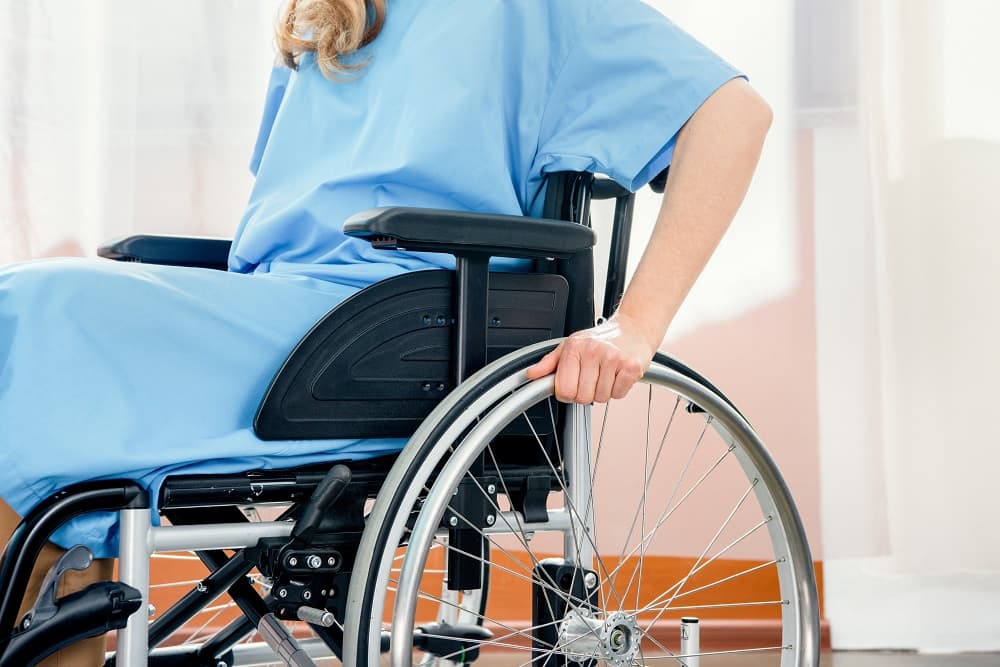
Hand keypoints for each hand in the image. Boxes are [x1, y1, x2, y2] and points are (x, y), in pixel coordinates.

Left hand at [525, 313, 656, 402]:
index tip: (573, 385)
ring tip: (606, 374)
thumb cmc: (601, 338)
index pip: (564, 390)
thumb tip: (531, 375)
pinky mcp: (631, 367)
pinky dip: (618, 390)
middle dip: (587, 393)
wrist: (633, 328)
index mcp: (575, 347)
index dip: (568, 393)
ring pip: (601, 398)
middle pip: (583, 397)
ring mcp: (613, 359)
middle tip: (592, 378)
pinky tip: (617, 375)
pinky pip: (618, 395)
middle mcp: (594, 351)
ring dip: (603, 391)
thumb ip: (549, 363)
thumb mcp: (570, 345)